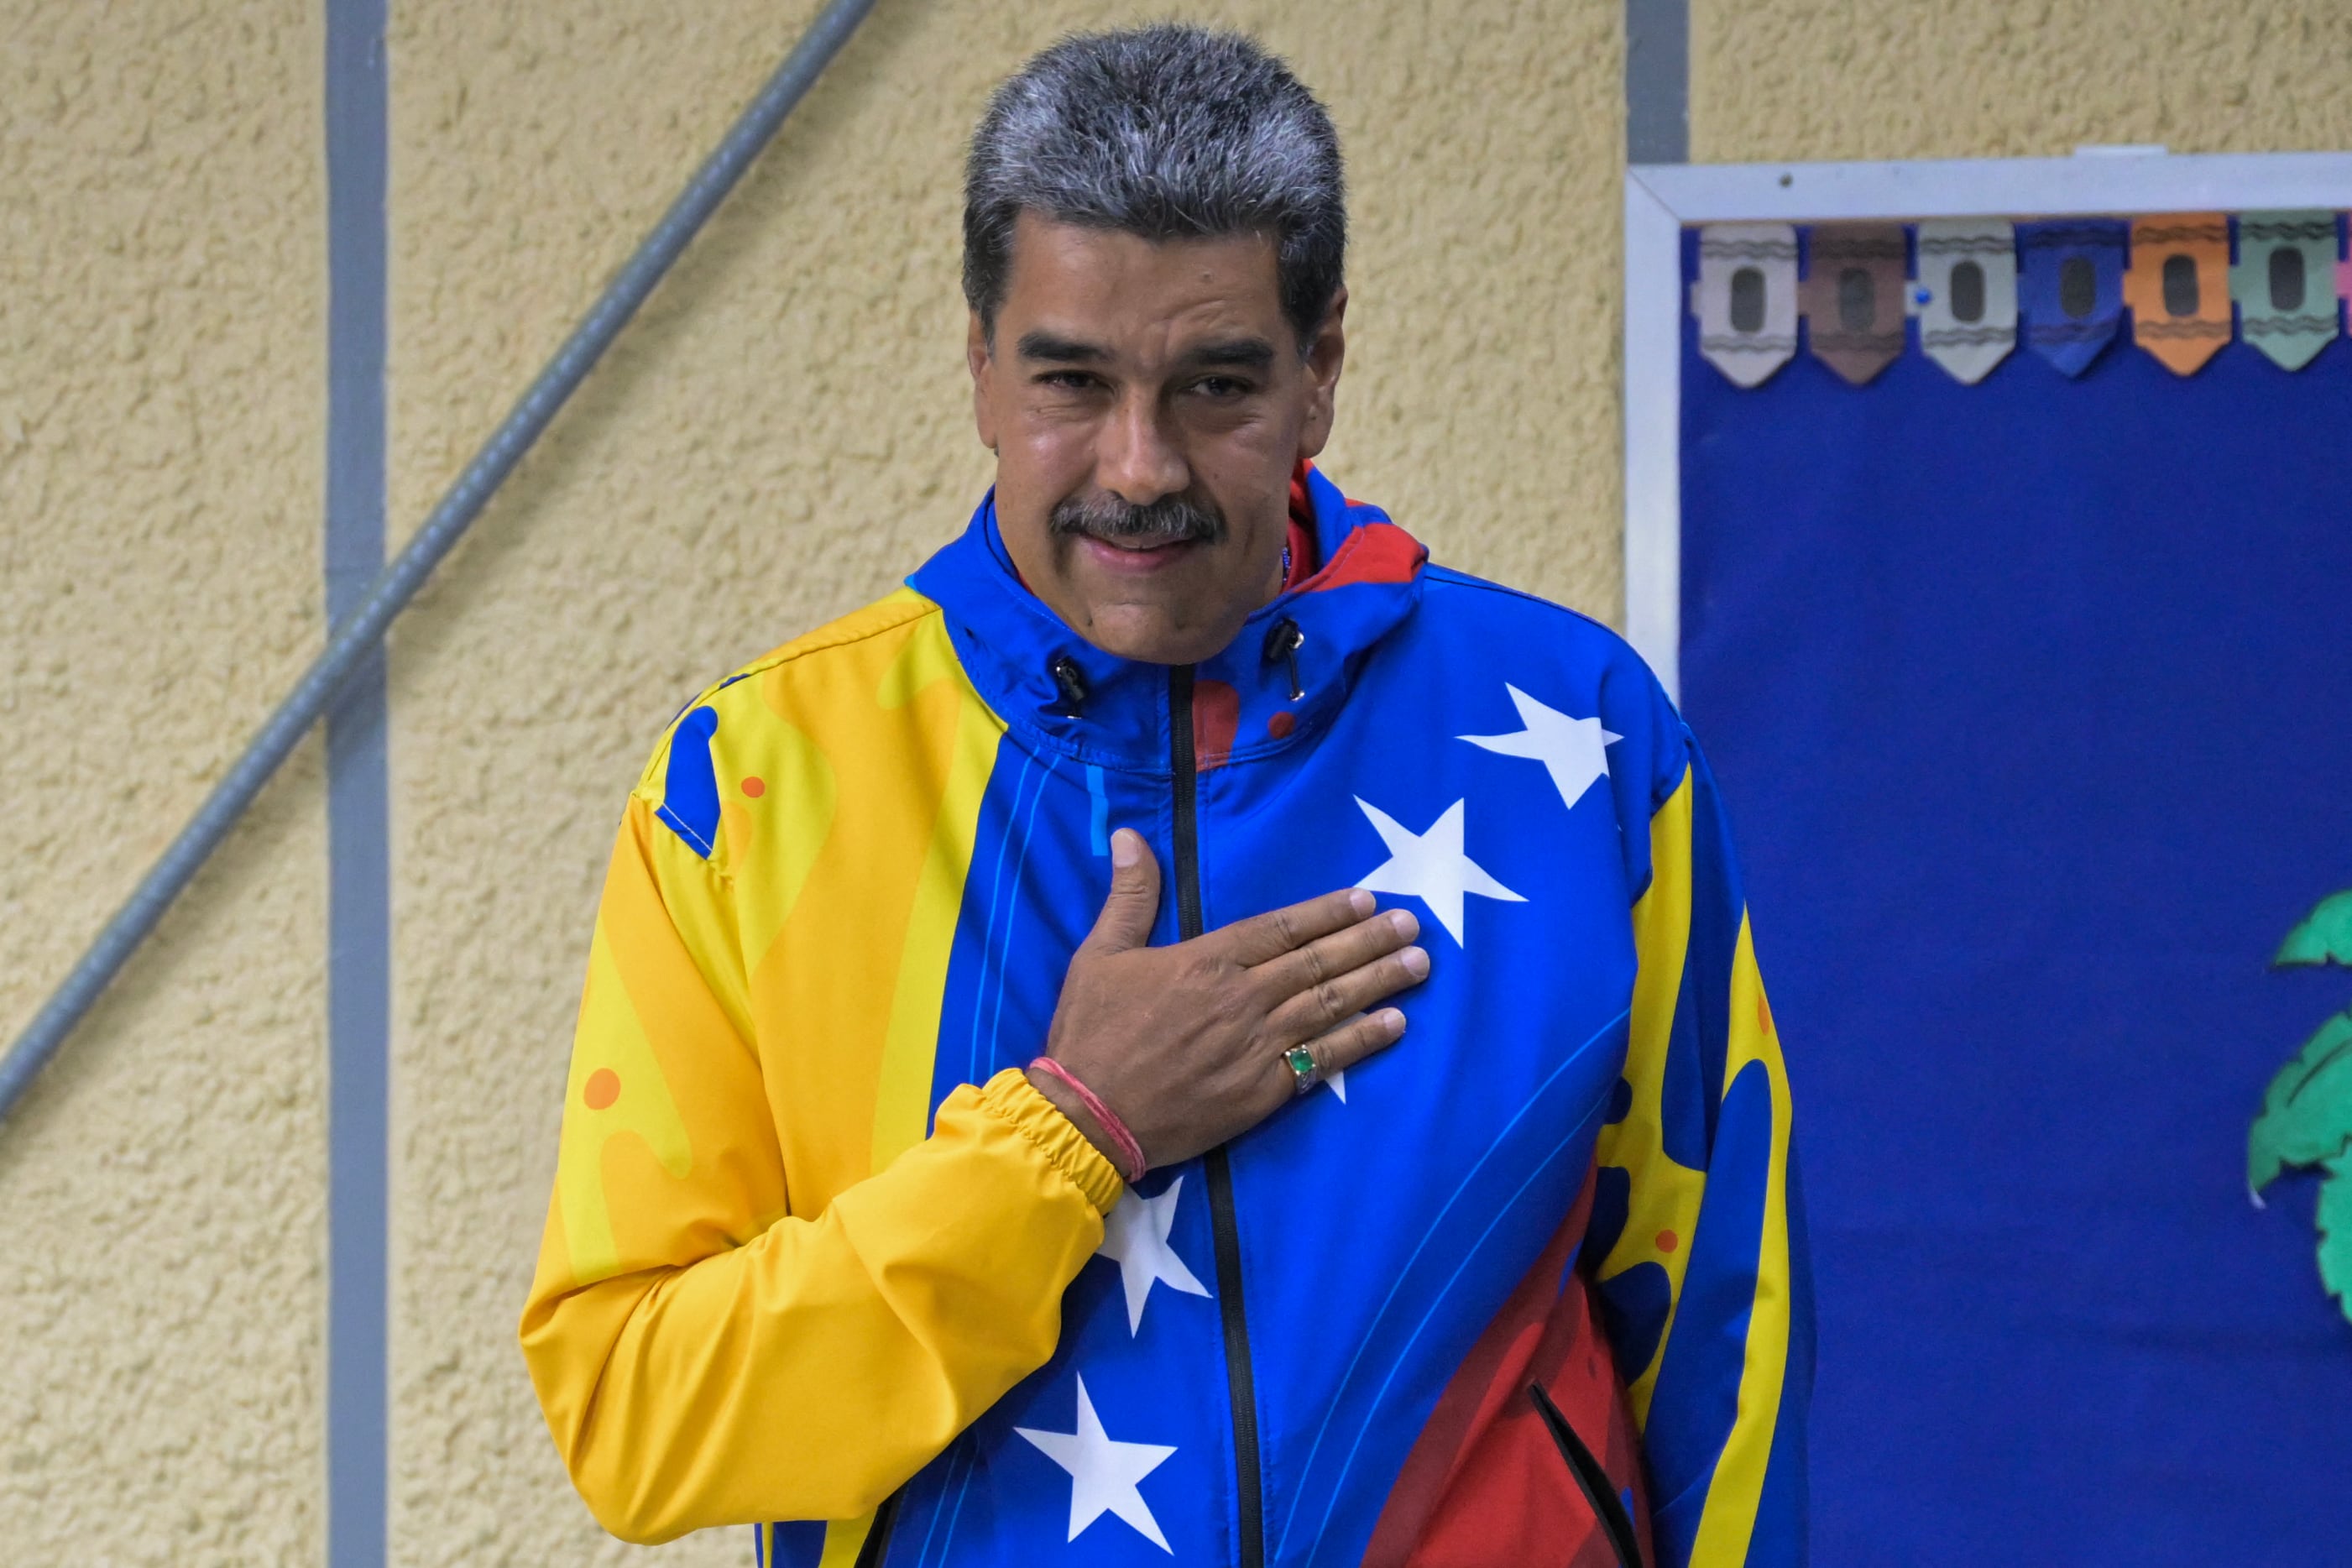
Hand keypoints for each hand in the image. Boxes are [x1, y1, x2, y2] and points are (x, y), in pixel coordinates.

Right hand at [1028, 827, 1428, 1174]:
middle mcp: (1242, 998)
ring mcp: (1256, 1046)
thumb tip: (1129, 836)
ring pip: (1329, 1005)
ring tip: (1419, 964)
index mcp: (1206, 960)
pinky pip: (1322, 1060)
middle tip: (1414, 925)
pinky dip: (1361, 1041)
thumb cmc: (1091, 1032)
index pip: (1281, 928)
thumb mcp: (1100, 953)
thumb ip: (1130, 896)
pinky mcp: (1262, 1092)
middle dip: (1370, 940)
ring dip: (1379, 982)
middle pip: (1318, 962)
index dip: (1328, 912)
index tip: (1367, 898)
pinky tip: (1395, 1025)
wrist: (1088, 1116)